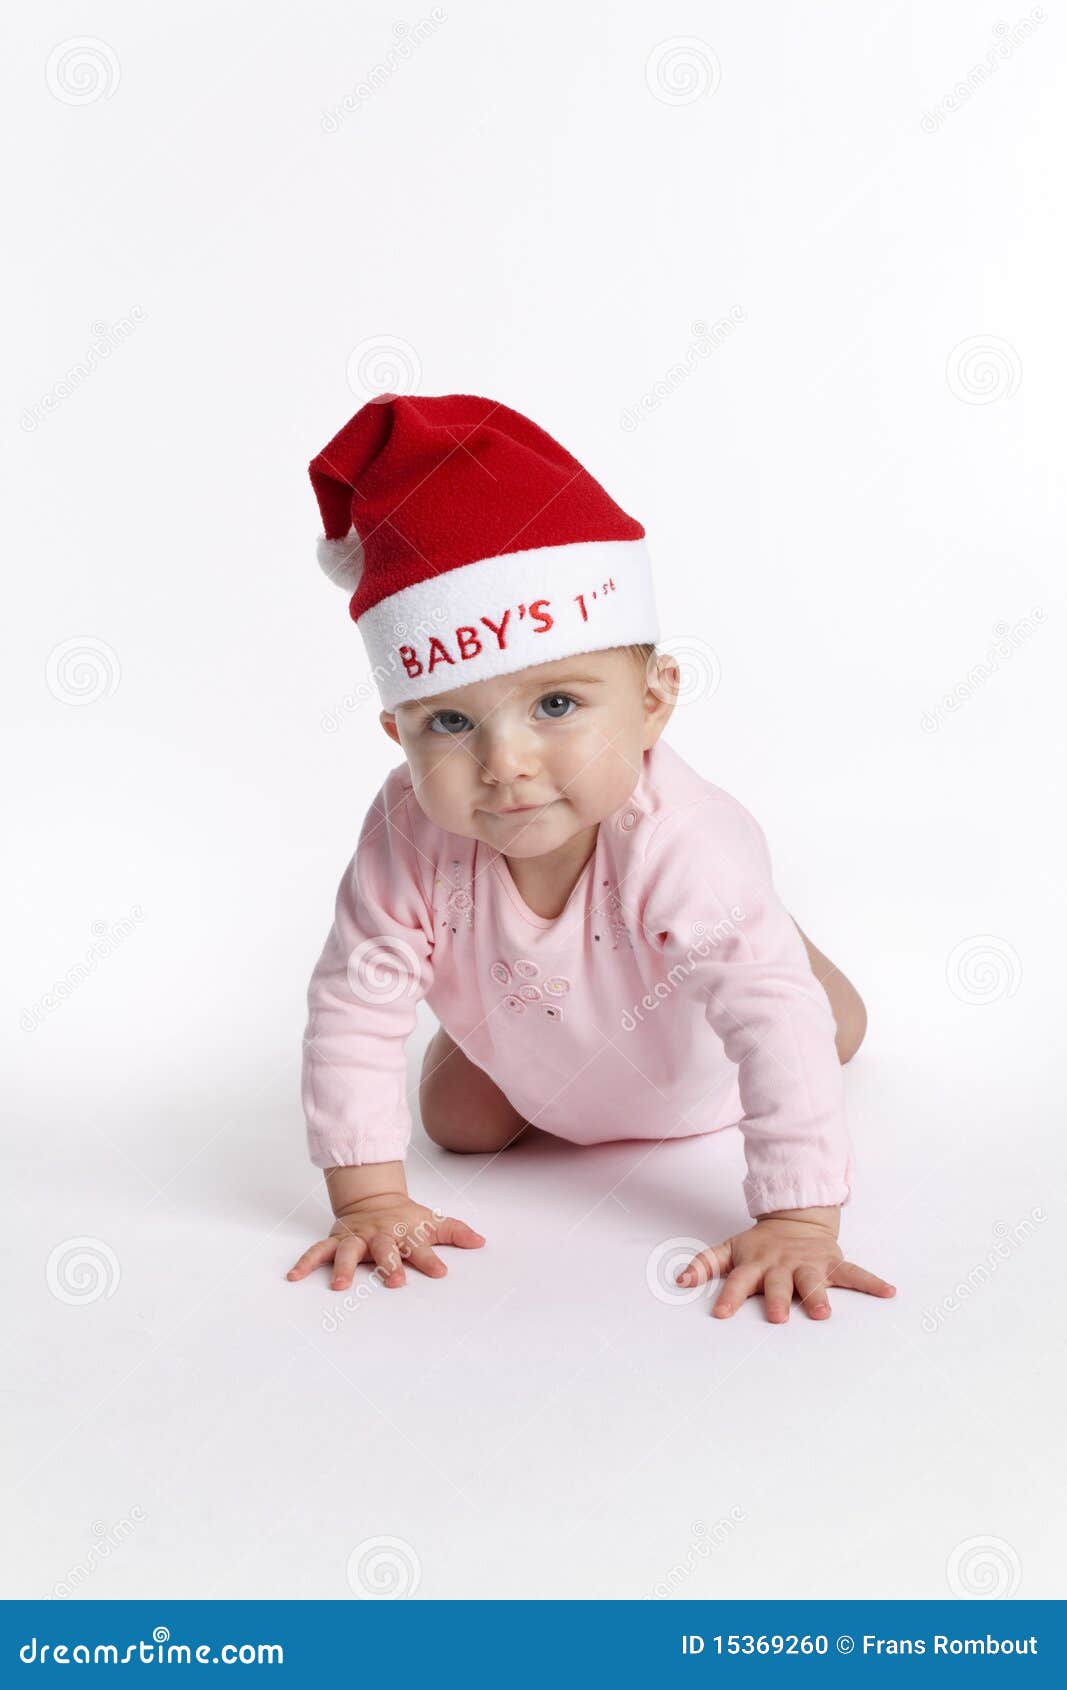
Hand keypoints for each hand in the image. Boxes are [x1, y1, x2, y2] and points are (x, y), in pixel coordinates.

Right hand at [286, 1191, 484, 1290]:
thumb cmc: (405, 1217)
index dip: (431, 1259)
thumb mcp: (431, 1221)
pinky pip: (318, 1252)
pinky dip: (305, 1263)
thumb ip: (455, 1232)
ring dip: (345, 1268)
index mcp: (404, 1231)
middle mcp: (379, 1235)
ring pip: (348, 1251)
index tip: (442, 1272)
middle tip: (395, 1281)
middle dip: (389, 1264)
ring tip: (341, 1286)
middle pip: (384, 1249)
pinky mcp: (336, 1240)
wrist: (373, 1198)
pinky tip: (294, 1276)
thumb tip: (481, 1241)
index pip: (421, 1246)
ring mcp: (355, 1238)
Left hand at [675, 1206, 895, 1321]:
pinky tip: (889, 1292)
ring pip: (814, 1281)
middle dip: (777, 1299)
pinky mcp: (832, 1262)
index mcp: (756, 1263)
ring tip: (824, 1312)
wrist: (796, 1219)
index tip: (721, 1314)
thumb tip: (678, 1279)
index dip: (729, 1297)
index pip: (738, 1281)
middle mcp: (782, 1265)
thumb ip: (705, 1264)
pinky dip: (871, 1282)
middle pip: (778, 1285)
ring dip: (818, 1295)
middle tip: (776, 1318)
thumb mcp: (730, 1249)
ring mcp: (809, 1263)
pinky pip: (854, 1273)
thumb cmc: (759, 1245)